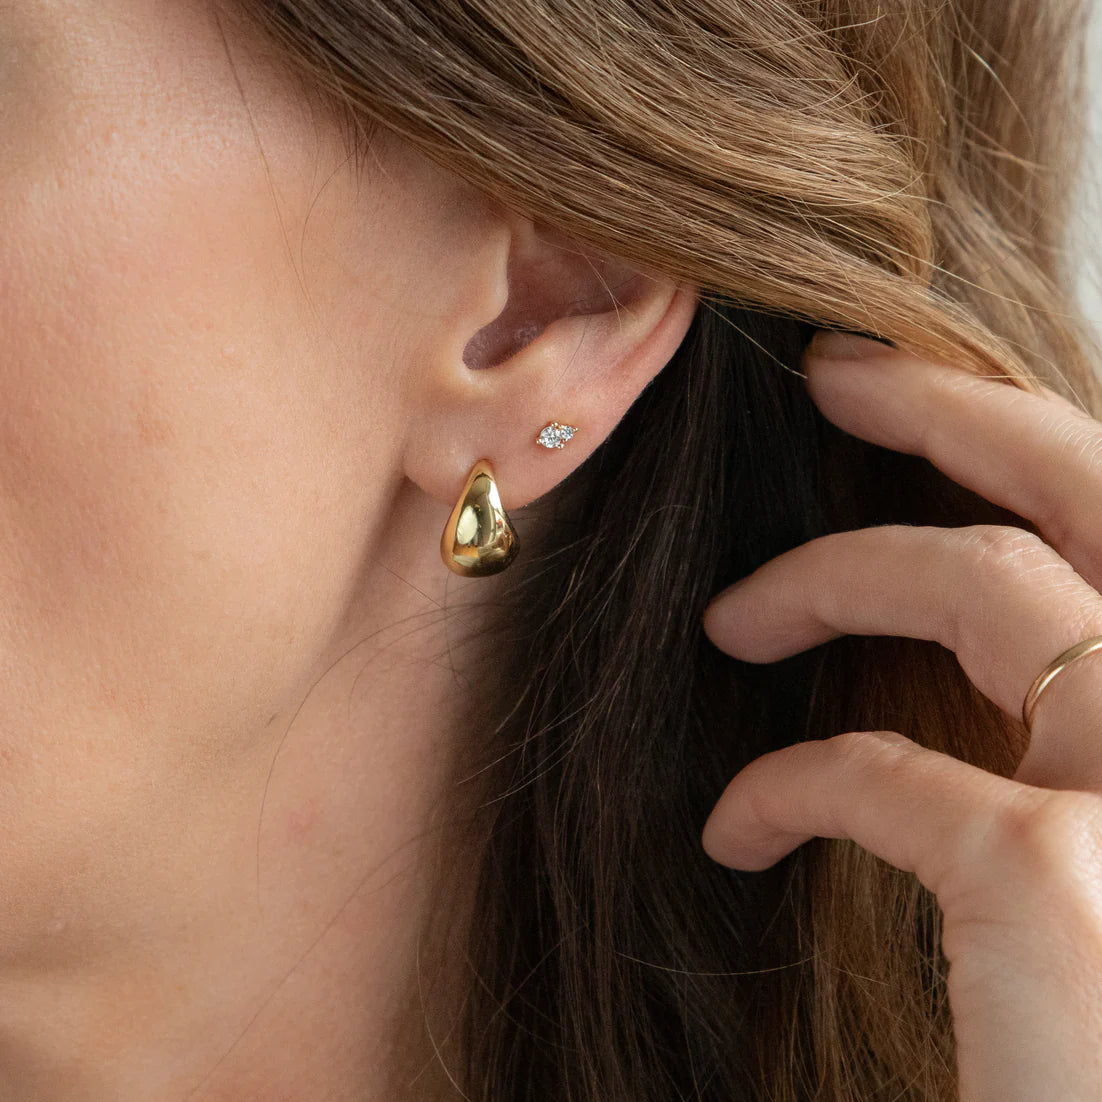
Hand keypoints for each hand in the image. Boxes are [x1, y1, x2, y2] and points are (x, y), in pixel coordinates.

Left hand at [700, 332, 1101, 1101]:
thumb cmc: (1101, 1027)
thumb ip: (1066, 732)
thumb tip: (982, 646)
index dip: (1022, 426)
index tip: (908, 381)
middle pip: (1089, 484)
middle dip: (951, 405)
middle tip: (834, 374)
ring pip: (982, 586)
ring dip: (833, 577)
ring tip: (732, 619)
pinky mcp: (1056, 877)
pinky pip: (876, 770)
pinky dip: (789, 785)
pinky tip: (737, 829)